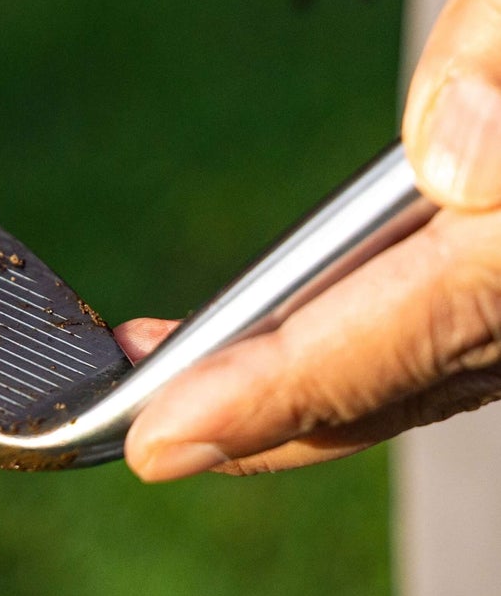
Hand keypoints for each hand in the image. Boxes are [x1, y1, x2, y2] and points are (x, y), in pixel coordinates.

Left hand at [118, 0, 500, 480]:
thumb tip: (447, 157)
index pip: (410, 327)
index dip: (276, 391)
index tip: (163, 432)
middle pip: (407, 380)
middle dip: (272, 421)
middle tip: (147, 437)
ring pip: (425, 369)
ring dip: (302, 392)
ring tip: (185, 388)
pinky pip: (445, 329)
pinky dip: (358, 349)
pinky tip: (290, 332)